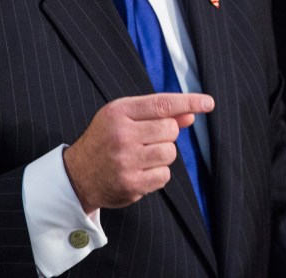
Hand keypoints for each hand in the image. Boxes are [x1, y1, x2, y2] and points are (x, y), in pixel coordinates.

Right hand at [63, 93, 214, 211]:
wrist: (77, 175)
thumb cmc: (106, 140)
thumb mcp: (124, 118)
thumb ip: (156, 114)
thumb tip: (190, 115)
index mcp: (118, 112)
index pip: (162, 104)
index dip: (189, 102)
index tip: (208, 103)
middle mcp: (121, 135)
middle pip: (171, 129)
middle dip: (167, 134)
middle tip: (148, 139)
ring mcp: (126, 161)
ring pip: (170, 153)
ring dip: (162, 155)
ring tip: (141, 156)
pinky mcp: (131, 184)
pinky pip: (164, 175)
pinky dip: (157, 174)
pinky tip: (139, 171)